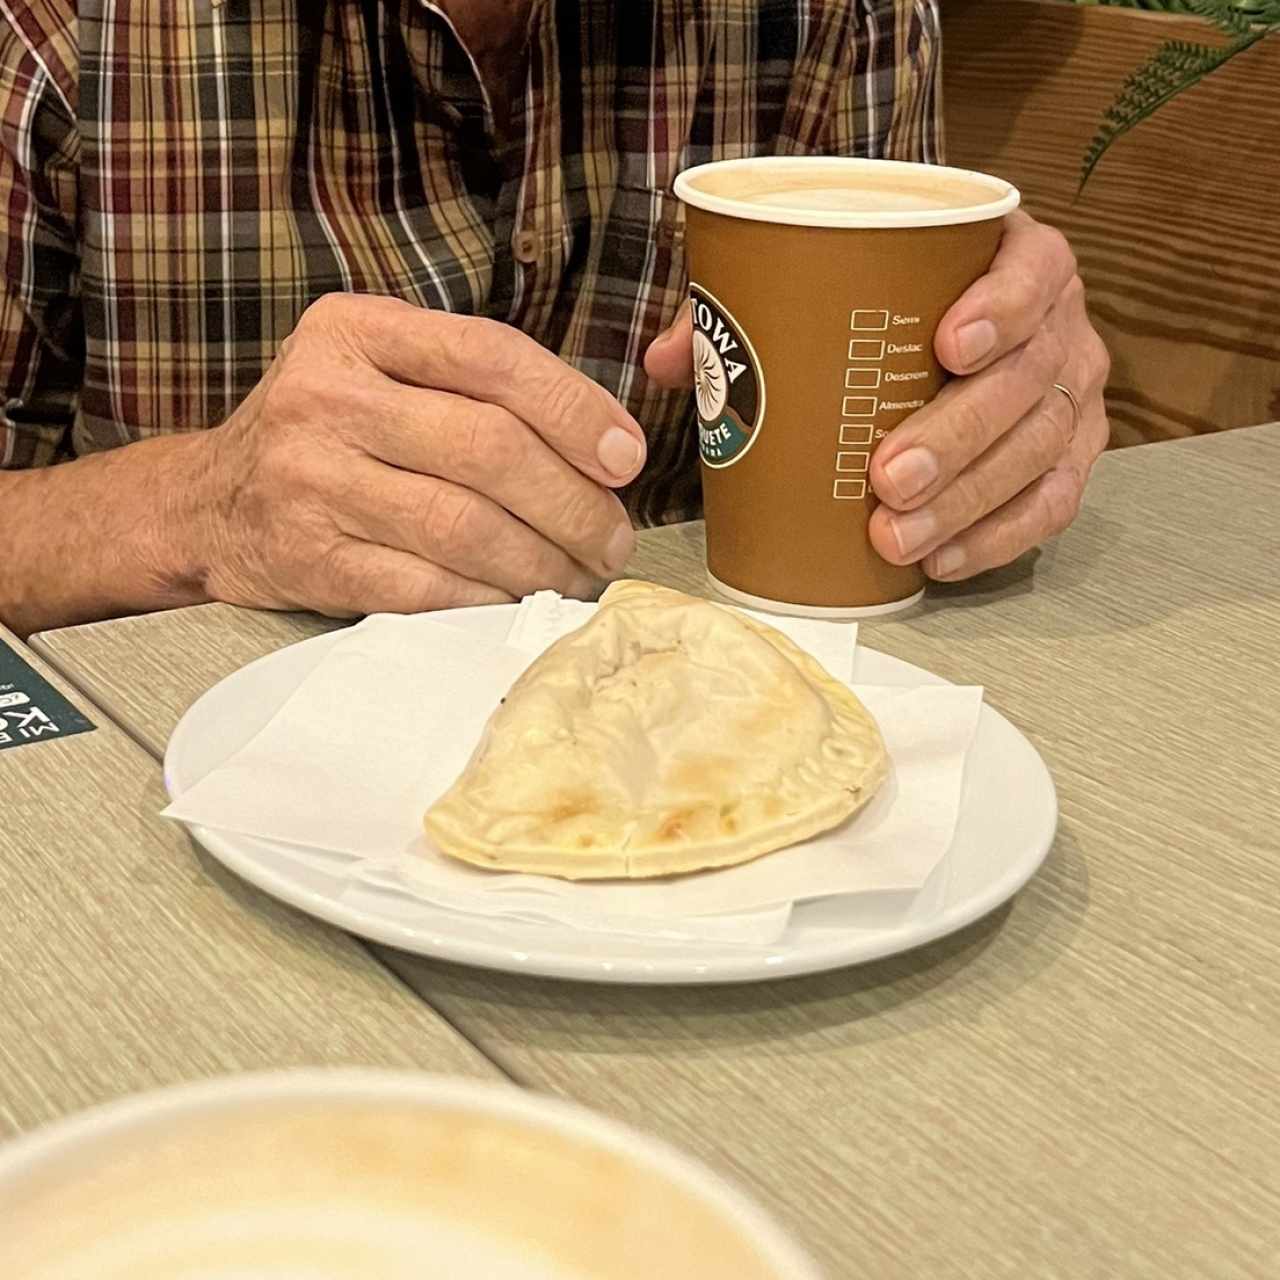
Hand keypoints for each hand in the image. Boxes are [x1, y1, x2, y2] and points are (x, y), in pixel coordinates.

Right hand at [192, 294, 644, 615]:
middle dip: (574, 504)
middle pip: (489, 449)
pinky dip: (489, 600)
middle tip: (615, 539)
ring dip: (544, 562)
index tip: (626, 458)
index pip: (491, 357)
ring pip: (465, 526)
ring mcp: (312, 481)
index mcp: (357, 331)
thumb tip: (607, 445)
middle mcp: (327, 397)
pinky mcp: (311, 558)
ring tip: (582, 574)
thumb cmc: (328, 434)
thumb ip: (474, 386)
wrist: (209, 503)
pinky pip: (426, 588)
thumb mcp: (379, 371)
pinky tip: (521, 601)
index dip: (575, 411)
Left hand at [645, 210, 1109, 581]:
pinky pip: (1053, 506)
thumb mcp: (824, 286)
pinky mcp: (1068, 459)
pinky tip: (942, 562)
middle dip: (959, 435)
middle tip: (887, 479)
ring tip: (896, 539)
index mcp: (1016, 259)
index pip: (1033, 272)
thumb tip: (671, 361)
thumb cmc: (885, 307)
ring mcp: (1072, 396)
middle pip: (1030, 380)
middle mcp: (1059, 326)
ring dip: (968, 503)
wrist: (956, 330)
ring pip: (1040, 452)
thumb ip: (749, 307)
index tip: (947, 343)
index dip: (1003, 306)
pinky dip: (999, 539)